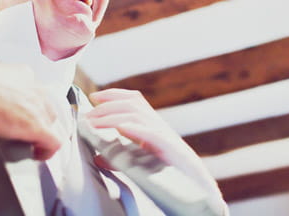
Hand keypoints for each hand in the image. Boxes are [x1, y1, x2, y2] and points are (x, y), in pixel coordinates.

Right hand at [0, 60, 65, 159]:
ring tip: (25, 144)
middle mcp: (33, 87)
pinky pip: (53, 142)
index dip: (27, 107)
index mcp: (20, 73)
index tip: (17, 115)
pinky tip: (35, 156)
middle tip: (20, 132)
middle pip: (45, 107)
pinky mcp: (35, 126)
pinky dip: (47, 151)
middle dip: (36, 120)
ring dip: (40, 134)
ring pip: (50, 123)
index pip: (33, 92)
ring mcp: (36, 106)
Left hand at [85, 88, 226, 211]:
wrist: (201, 195)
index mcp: (154, 127)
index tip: (94, 97)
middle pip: (133, 104)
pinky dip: (136, 129)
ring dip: (112, 116)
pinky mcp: (171, 152)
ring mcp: (166, 138)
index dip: (114, 94)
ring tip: (94, 122)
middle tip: (88, 113)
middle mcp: (160, 128)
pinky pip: (153, 136)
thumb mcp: (142, 165)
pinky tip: (121, 128)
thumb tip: (98, 157)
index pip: (135, 100)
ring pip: (139, 116)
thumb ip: (122, 158)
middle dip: (108, 105)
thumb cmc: (173, 180)